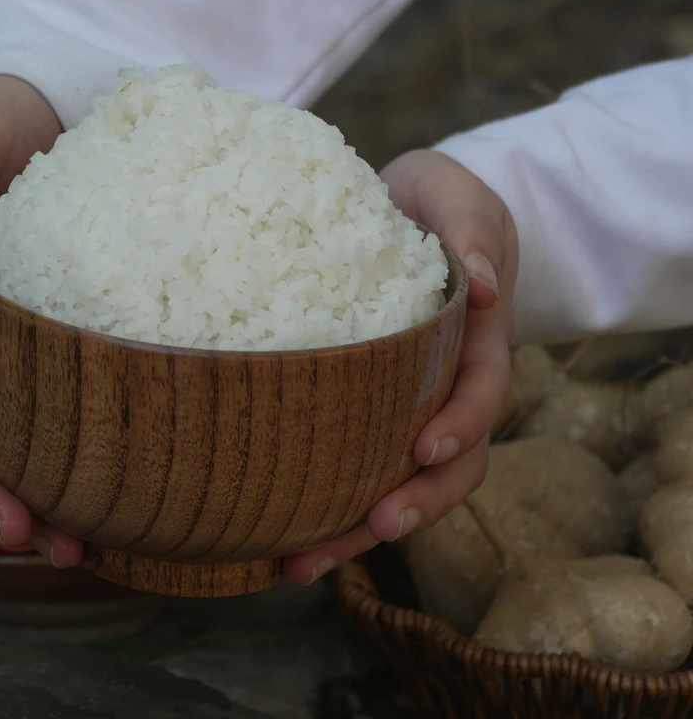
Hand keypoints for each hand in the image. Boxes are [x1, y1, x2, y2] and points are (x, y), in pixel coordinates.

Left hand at [283, 148, 517, 585]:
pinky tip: (275, 532)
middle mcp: (446, 381)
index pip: (481, 394)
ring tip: (301, 563)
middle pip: (449, 462)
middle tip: (373, 525)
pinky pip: (352, 458)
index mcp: (478, 338)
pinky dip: (323, 498)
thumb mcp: (461, 198)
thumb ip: (475, 233)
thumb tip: (485, 288)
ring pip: (398, 478)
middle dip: (417, 501)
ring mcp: (408, 398)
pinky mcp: (364, 401)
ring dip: (357, 526)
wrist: (406, 202)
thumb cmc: (439, 199)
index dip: (460, 425)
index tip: (424, 448)